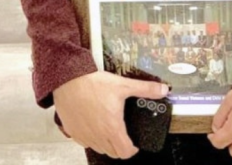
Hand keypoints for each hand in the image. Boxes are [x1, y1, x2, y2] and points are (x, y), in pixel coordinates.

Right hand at [53, 71, 168, 158]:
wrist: (68, 79)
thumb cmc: (92, 83)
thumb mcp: (122, 85)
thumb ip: (145, 89)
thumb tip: (163, 89)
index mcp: (112, 128)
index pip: (126, 152)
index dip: (133, 149)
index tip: (133, 142)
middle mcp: (99, 136)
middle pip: (113, 153)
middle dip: (120, 146)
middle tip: (121, 133)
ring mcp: (85, 135)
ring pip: (99, 148)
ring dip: (105, 142)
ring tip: (107, 127)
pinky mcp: (73, 131)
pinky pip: (84, 141)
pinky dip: (90, 137)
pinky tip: (92, 124)